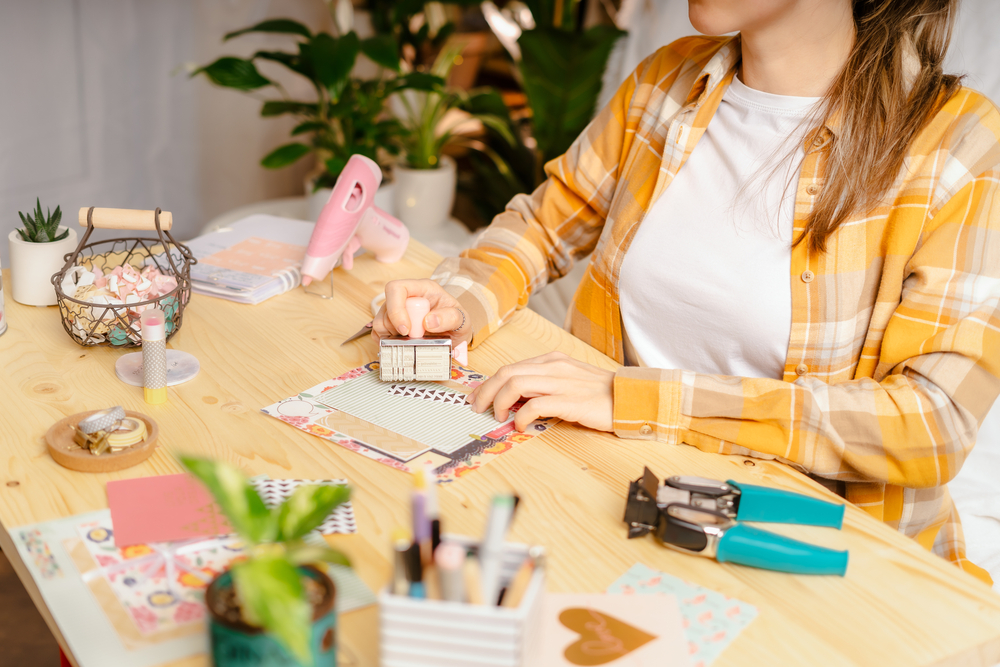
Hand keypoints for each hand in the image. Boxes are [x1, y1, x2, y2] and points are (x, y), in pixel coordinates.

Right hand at [372, 279, 470, 342]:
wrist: (455, 334)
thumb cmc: (457, 322)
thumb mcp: (462, 319)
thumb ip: (450, 318)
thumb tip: (428, 322)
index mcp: (422, 288)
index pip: (397, 289)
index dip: (396, 309)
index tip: (406, 330)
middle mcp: (406, 297)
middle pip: (385, 308)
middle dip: (396, 328)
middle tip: (414, 338)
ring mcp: (396, 311)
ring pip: (379, 322)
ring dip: (392, 336)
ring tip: (411, 341)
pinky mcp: (391, 325)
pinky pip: (378, 333)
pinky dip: (386, 342)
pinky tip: (401, 345)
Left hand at [466, 352, 614, 431]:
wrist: (631, 398)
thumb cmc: (601, 393)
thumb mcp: (569, 380)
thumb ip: (544, 384)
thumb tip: (516, 399)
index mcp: (552, 360)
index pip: (510, 367)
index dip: (489, 383)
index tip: (478, 397)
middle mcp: (554, 366)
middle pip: (506, 373)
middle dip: (485, 392)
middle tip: (478, 408)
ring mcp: (561, 382)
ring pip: (514, 384)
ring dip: (499, 403)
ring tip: (499, 418)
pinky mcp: (569, 401)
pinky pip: (534, 405)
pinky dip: (521, 417)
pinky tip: (521, 426)